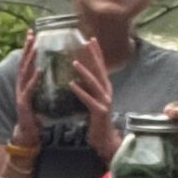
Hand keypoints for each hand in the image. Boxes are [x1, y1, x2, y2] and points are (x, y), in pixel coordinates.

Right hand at [10, 36, 45, 148]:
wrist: (27, 134)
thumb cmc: (35, 116)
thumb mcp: (39, 97)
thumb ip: (41, 85)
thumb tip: (49, 73)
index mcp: (25, 84)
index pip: (26, 62)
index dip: (28, 48)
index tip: (32, 34)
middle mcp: (20, 86)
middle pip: (23, 63)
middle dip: (26, 48)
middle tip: (31, 34)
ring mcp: (20, 94)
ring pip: (24, 73)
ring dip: (29, 59)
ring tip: (35, 47)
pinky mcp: (24, 103)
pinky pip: (29, 89)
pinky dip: (34, 79)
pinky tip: (40, 70)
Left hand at [74, 38, 116, 161]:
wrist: (104, 139)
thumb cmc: (96, 119)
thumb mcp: (93, 99)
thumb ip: (89, 88)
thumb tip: (78, 75)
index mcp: (105, 87)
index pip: (101, 66)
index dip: (96, 52)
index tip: (90, 39)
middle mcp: (107, 91)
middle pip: (100, 70)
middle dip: (93, 56)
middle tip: (86, 42)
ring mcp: (105, 100)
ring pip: (94, 83)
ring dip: (84, 71)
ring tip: (74, 62)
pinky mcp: (100, 111)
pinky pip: (88, 99)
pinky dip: (80, 91)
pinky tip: (71, 84)